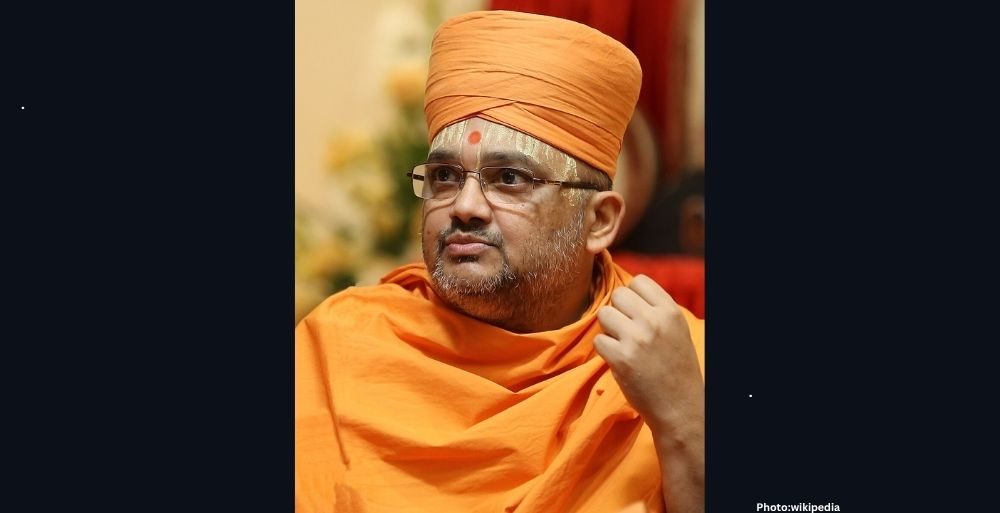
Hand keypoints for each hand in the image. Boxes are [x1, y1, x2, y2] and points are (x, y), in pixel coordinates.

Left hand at [594, 274, 702, 433]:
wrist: (680, 407)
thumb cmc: (676, 369)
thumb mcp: (677, 330)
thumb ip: (655, 309)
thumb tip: (627, 292)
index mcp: (670, 312)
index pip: (639, 281)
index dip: (633, 297)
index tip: (636, 314)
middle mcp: (654, 321)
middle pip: (618, 295)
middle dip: (618, 312)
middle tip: (627, 332)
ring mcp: (636, 339)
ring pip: (604, 314)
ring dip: (609, 329)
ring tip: (623, 345)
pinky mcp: (621, 358)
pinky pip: (598, 340)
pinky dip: (605, 350)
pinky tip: (620, 360)